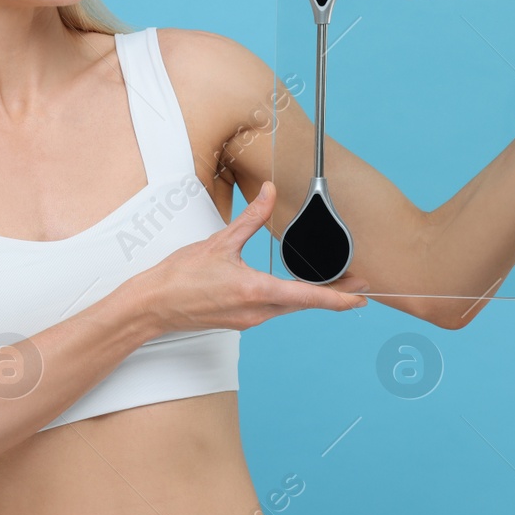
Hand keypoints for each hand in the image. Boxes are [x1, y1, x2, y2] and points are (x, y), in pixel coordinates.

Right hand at [123, 180, 369, 334]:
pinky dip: (288, 300)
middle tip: (359, 285)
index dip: (339, 297)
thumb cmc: (179, 276)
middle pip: (304, 303)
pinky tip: (292, 290)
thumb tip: (270, 192)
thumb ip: (251, 217)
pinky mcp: (240, 322)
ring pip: (288, 307)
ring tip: (332, 285)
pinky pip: (272, 310)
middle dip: (333, 295)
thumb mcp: (219, 241)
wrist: (152, 306)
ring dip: (310, 297)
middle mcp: (256, 311)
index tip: (361, 296)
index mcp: (255, 291)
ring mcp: (248, 320)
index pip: (307, 296)